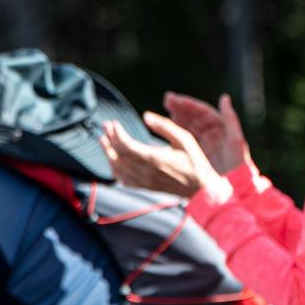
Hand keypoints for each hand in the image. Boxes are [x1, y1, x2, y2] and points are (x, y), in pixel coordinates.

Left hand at [99, 113, 216, 198]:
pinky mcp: (145, 187)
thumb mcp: (184, 138)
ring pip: (117, 168)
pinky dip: (114, 169)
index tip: (113, 123)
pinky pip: (123, 180)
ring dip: (108, 153)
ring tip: (104, 140)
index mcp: (154, 158)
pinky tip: (112, 161)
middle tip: (105, 127)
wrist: (201, 189)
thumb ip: (164, 126)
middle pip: (118, 155)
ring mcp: (144, 181)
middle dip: (108, 139)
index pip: (125, 145)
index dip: (115, 133)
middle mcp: (145, 171)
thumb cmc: (195, 161)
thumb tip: (146, 116)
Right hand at [161, 93, 253, 176]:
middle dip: (181, 107)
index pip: (203, 112)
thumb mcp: (235, 142)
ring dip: (177, 117)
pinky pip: (185, 140)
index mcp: (221, 128)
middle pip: (194, 117)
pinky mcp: (197, 154)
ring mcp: (204, 143)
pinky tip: (167, 128)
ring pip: (188, 126)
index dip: (189, 104)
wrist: (233, 189)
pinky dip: (176, 133)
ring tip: (166, 110)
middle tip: (166, 99)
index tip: (175, 99)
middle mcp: (212, 134)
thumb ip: (230, 119)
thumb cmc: (237, 166)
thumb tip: (224, 98)